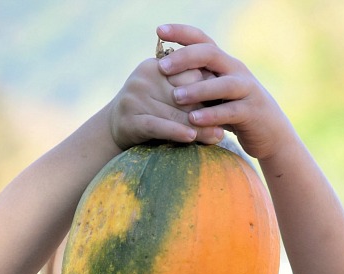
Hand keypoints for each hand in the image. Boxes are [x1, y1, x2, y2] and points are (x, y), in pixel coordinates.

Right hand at [106, 57, 224, 147]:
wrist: (116, 127)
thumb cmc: (153, 110)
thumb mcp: (169, 93)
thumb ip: (190, 88)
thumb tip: (225, 93)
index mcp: (156, 65)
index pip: (190, 73)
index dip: (210, 88)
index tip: (227, 100)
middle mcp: (144, 77)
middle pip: (184, 94)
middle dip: (207, 109)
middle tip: (228, 121)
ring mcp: (134, 98)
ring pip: (174, 113)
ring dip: (199, 126)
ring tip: (219, 135)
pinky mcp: (129, 120)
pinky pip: (157, 125)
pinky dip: (176, 132)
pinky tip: (191, 138)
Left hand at [155, 24, 296, 159]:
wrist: (270, 132)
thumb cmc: (233, 111)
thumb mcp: (214, 91)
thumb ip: (196, 79)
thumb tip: (160, 69)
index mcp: (224, 62)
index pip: (202, 40)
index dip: (181, 32)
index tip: (159, 30)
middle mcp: (237, 70)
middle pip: (211, 54)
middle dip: (185, 58)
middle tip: (162, 67)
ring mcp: (247, 90)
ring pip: (223, 84)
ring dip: (198, 89)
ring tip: (176, 97)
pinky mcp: (252, 112)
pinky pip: (231, 111)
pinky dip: (211, 115)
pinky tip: (193, 120)